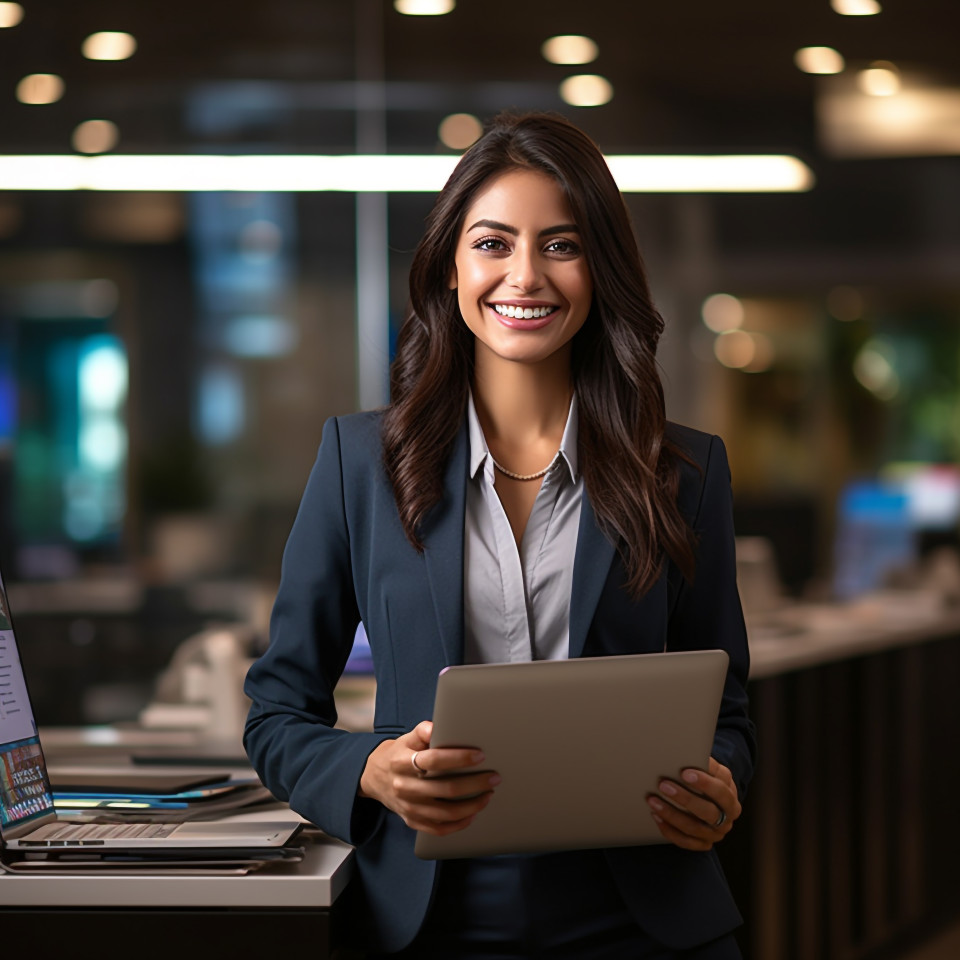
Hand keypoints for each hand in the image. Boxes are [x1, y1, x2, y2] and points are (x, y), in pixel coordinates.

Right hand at [358, 720, 500, 835]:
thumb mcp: (406, 739)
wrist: (374, 777)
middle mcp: (405, 787)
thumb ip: (422, 731)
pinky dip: (458, 824)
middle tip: (493, 777)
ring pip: (445, 813)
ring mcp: (408, 807)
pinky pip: (438, 829)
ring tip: (488, 795)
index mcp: (402, 762)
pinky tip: (473, 814)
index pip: (433, 760)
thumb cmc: (398, 754)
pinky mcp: (411, 821)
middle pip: (444, 789)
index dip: (458, 758)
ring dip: (471, 806)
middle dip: (474, 784)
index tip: (480, 755)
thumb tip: (436, 726)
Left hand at [646, 757, 740, 850]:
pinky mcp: (703, 843)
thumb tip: (687, 752)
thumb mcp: (713, 770)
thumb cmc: (709, 779)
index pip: (721, 792)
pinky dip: (670, 830)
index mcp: (731, 798)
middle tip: (663, 785)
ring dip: (671, 814)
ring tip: (653, 801)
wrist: (713, 798)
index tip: (684, 772)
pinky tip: (656, 817)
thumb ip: (706, 764)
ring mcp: (715, 834)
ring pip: (694, 828)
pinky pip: (686, 842)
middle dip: (684, 799)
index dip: (704, 783)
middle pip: (708, 812)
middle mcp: (727, 819)